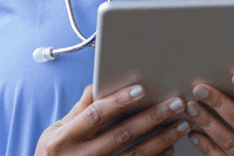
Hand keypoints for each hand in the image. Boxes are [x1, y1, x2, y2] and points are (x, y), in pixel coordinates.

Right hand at [35, 83, 191, 155]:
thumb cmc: (52, 155)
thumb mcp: (55, 132)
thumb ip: (78, 110)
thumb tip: (95, 84)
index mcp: (65, 138)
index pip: (94, 115)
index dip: (117, 102)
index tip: (140, 89)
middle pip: (122, 134)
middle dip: (152, 118)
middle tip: (175, 104)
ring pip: (135, 155)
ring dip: (161, 139)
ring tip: (181, 125)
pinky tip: (169, 148)